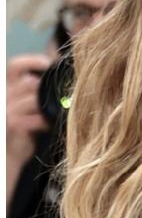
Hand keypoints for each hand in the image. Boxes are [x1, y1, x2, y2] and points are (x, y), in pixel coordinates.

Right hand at [7, 54, 51, 168]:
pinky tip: (49, 125)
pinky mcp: (13, 125)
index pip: (15, 65)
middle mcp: (5, 97)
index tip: (51, 63)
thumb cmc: (23, 132)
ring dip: (49, 106)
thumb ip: (37, 94)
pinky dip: (46, 120)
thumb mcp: (28, 109)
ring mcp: (7, 111)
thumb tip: (61, 83)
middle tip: (61, 96)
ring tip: (55, 113)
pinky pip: (36, 117)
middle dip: (47, 89)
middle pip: (29, 82)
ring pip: (34, 99)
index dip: (33, 61)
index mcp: (8, 89)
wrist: (10, 156)